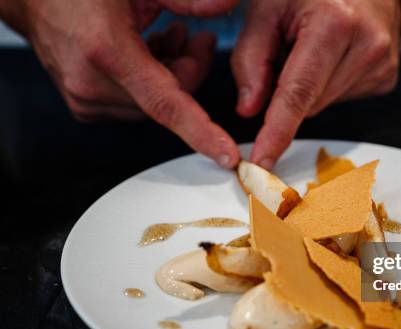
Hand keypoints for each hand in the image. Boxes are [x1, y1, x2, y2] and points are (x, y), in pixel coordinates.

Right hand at [0, 0, 240, 167]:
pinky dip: (151, 83)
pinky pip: (137, 105)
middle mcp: (92, 83)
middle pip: (170, 100)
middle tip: (198, 39)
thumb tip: (227, 4)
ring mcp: (86, 99)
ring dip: (172, 75)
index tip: (225, 154)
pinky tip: (149, 52)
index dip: (200, 131)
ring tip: (170, 37)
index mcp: (106, 51)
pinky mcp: (85, 106)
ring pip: (156, 105)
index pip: (165, 104)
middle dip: (192, 70)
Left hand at [231, 0, 400, 168]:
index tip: (262, 162)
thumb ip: (251, 58)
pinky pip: (341, 99)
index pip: (298, 92)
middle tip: (287, 51)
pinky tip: (333, 56)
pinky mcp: (386, 77)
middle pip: (309, 103)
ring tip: (313, 47)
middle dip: (286, 90)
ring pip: (323, 105)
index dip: (277, 131)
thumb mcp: (268, 6)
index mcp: (334, 22)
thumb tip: (249, 110)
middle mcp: (367, 45)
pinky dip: (327, 86)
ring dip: (308, 89)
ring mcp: (382, 64)